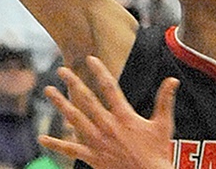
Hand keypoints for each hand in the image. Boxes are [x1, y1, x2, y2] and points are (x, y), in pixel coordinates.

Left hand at [39, 55, 176, 168]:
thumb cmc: (158, 154)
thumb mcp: (164, 125)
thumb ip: (165, 100)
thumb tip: (173, 79)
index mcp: (124, 116)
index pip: (110, 88)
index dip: (99, 71)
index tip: (89, 58)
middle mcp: (108, 126)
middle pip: (87, 100)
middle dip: (73, 83)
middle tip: (61, 70)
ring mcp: (98, 142)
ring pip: (75, 119)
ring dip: (60, 104)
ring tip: (48, 90)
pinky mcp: (92, 157)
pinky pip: (71, 149)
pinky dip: (56, 144)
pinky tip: (42, 139)